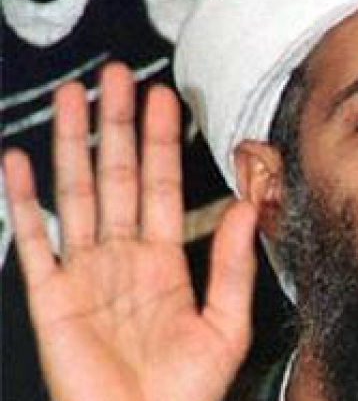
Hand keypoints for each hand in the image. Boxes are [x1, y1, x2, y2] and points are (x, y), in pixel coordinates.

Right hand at [3, 64, 258, 400]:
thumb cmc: (188, 389)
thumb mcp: (226, 323)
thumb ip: (233, 264)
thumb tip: (248, 207)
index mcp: (164, 260)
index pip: (161, 184)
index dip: (162, 141)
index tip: (165, 99)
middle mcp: (122, 256)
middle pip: (117, 175)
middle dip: (117, 125)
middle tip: (117, 76)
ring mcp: (84, 272)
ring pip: (77, 192)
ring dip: (72, 144)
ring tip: (71, 98)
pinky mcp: (51, 298)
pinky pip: (35, 241)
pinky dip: (25, 202)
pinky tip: (18, 162)